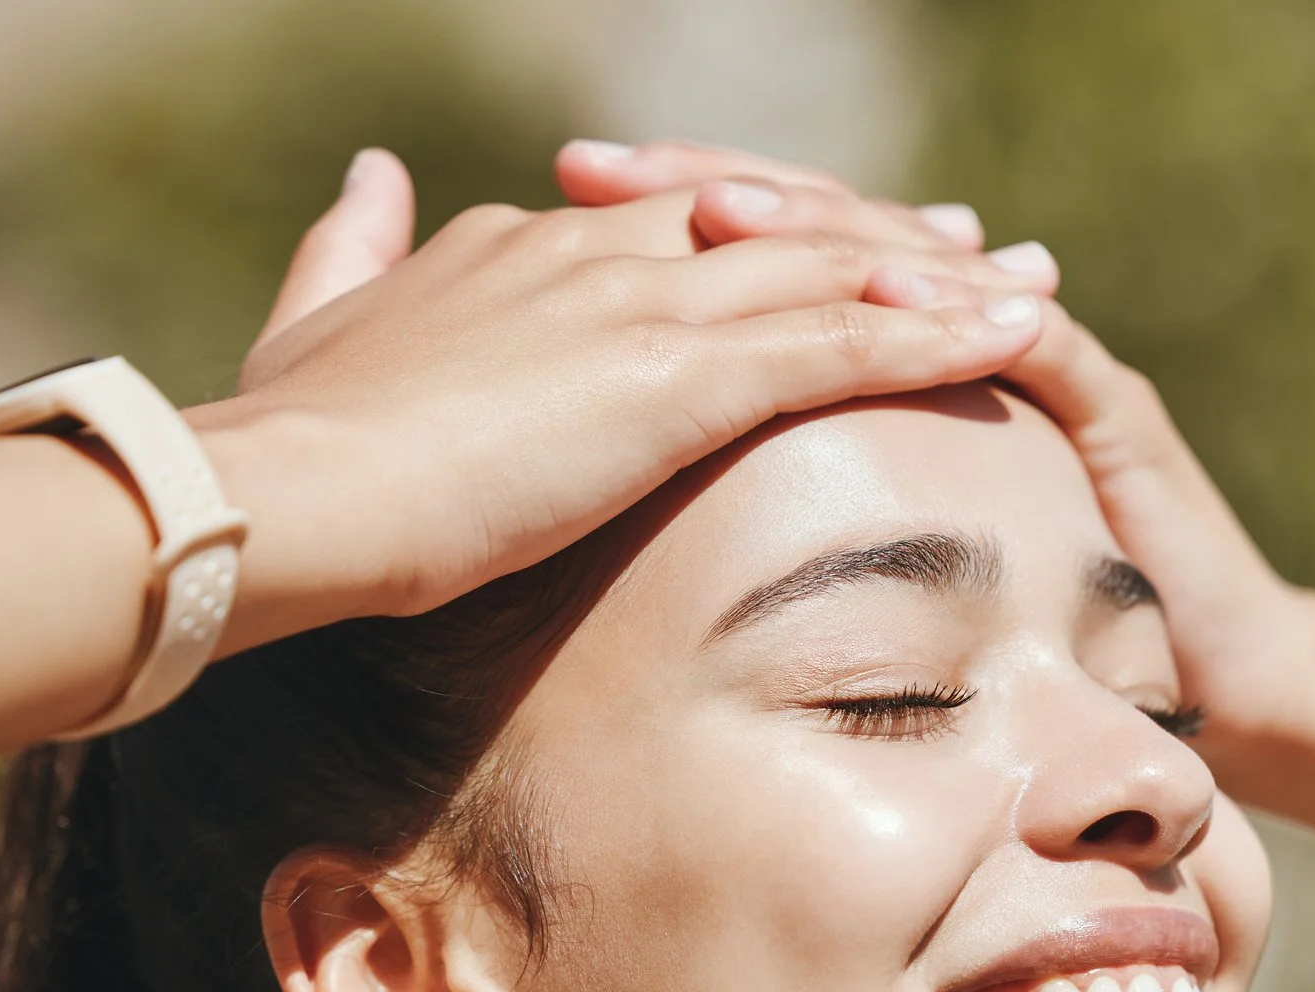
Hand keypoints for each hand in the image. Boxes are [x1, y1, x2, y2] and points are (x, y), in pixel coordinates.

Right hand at [190, 146, 1059, 649]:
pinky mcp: (672, 379)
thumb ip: (354, 249)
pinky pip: (833, 348)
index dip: (772, 229)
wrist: (282, 494)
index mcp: (529, 249)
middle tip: (979, 246)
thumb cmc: (288, 442)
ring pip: (826, 277)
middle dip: (883, 241)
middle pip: (776, 232)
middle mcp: (599, 256)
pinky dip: (931, 340)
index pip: (680, 223)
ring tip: (1032, 286)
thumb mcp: (317, 328)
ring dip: (938, 283)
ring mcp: (640, 309)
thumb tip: (373, 173)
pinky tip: (1010, 339)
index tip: (837, 241)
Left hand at [563, 140, 1314, 764]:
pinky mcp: (1109, 412)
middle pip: (819, 231)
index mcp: (886, 363)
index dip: (658, 220)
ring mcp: (1033, 359)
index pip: (765, 261)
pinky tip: (882, 299)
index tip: (552, 199)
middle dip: (703, 191)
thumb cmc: (1030, 645)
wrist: (1211, 681)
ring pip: (914, 265)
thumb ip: (786, 528)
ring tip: (706, 210)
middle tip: (590, 167)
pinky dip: (954, 317)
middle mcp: (954, 337)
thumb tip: (640, 519)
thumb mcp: (871, 570)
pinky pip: (1032, 343)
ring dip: (809, 231)